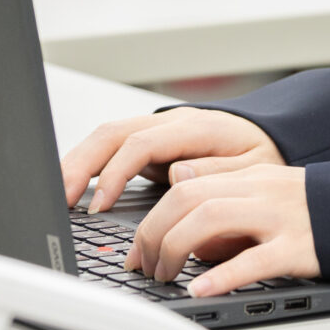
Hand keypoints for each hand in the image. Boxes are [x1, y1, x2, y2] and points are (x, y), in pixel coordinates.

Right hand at [58, 109, 285, 210]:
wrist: (271, 138)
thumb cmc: (263, 156)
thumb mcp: (254, 168)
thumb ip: (218, 173)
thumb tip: (177, 176)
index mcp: (194, 128)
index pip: (141, 144)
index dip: (115, 174)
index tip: (100, 205)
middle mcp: (169, 124)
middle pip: (111, 134)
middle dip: (80, 166)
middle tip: (61, 200)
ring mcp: (157, 132)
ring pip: (105, 138)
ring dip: (77, 164)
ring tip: (58, 196)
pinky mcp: (150, 144)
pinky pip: (111, 149)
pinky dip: (89, 166)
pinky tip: (74, 187)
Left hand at [127, 164, 317, 296]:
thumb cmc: (319, 209)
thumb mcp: (267, 190)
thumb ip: (225, 189)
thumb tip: (178, 191)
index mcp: (250, 177)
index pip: (184, 186)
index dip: (150, 220)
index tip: (136, 251)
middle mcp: (259, 192)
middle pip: (188, 199)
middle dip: (154, 235)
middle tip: (144, 268)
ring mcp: (279, 218)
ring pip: (210, 219)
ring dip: (175, 250)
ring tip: (164, 278)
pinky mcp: (298, 248)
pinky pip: (252, 260)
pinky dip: (220, 276)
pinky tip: (199, 290)